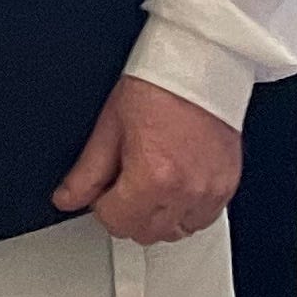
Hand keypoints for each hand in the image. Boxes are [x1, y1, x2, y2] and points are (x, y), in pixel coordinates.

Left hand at [52, 75, 240, 243]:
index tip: (103, 188)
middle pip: (147, 233)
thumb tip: (68, 198)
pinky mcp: (228, 185)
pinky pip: (204, 219)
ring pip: (177, 231)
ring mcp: (211, 190)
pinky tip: (175, 182)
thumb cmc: (158, 85)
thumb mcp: (110, 125)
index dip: (102, 205)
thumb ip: (87, 171)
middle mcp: (186, 190)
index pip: (117, 223)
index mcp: (153, 176)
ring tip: (152, 180)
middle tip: (125, 182)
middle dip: (129, 213)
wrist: (199, 64)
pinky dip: (187, 209)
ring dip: (160, 216)